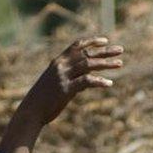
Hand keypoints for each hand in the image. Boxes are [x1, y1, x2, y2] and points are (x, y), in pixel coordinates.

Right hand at [9, 36, 124, 135]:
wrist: (31, 111)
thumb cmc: (43, 99)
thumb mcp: (56, 84)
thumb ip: (70, 78)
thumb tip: (87, 80)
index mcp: (57, 62)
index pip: (76, 46)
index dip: (91, 42)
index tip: (105, 41)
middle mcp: (61, 66)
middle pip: (86, 54)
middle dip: (105, 51)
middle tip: (120, 50)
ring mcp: (63, 77)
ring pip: (88, 65)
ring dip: (106, 64)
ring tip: (120, 64)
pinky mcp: (65, 89)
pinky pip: (86, 82)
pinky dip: (99, 81)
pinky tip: (109, 83)